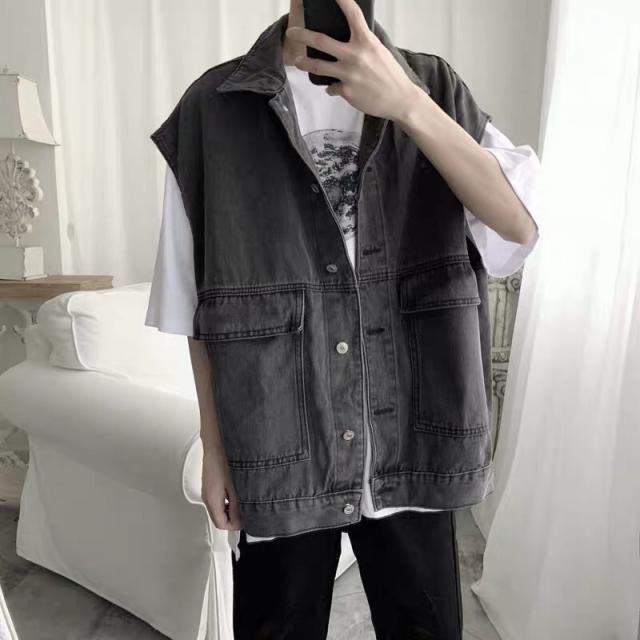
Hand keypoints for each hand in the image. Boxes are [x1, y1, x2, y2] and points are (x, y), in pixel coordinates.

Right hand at [201, 447, 241, 530]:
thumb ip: (238, 506)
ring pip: (219, 507)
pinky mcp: (210, 482)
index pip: (222, 524)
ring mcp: (208, 488)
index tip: (247, 518)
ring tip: (244, 498)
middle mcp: (207, 496)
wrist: (217, 441)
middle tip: (247, 510)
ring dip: (232, 507)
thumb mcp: (236, 486)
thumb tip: (241, 519)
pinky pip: (219, 497)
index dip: (236, 524)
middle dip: (234, 517)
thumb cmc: (225, 459)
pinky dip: (228, 498)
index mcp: (212, 499)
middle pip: (219, 517)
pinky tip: (238, 489)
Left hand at [285, 0, 421, 120]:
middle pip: (321, 41)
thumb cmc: (390, 74)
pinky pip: (331, 87)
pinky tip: (335, 88)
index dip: (342, 0)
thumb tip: (349, 39)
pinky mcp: (347, 91)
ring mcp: (349, 74)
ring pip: (318, 66)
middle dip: (302, 35)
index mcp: (366, 41)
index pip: (352, 14)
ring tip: (298, 62)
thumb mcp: (378, 51)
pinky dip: (332, 87)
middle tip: (292, 32)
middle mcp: (355, 55)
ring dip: (305, 63)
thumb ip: (362, 43)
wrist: (399, 99)